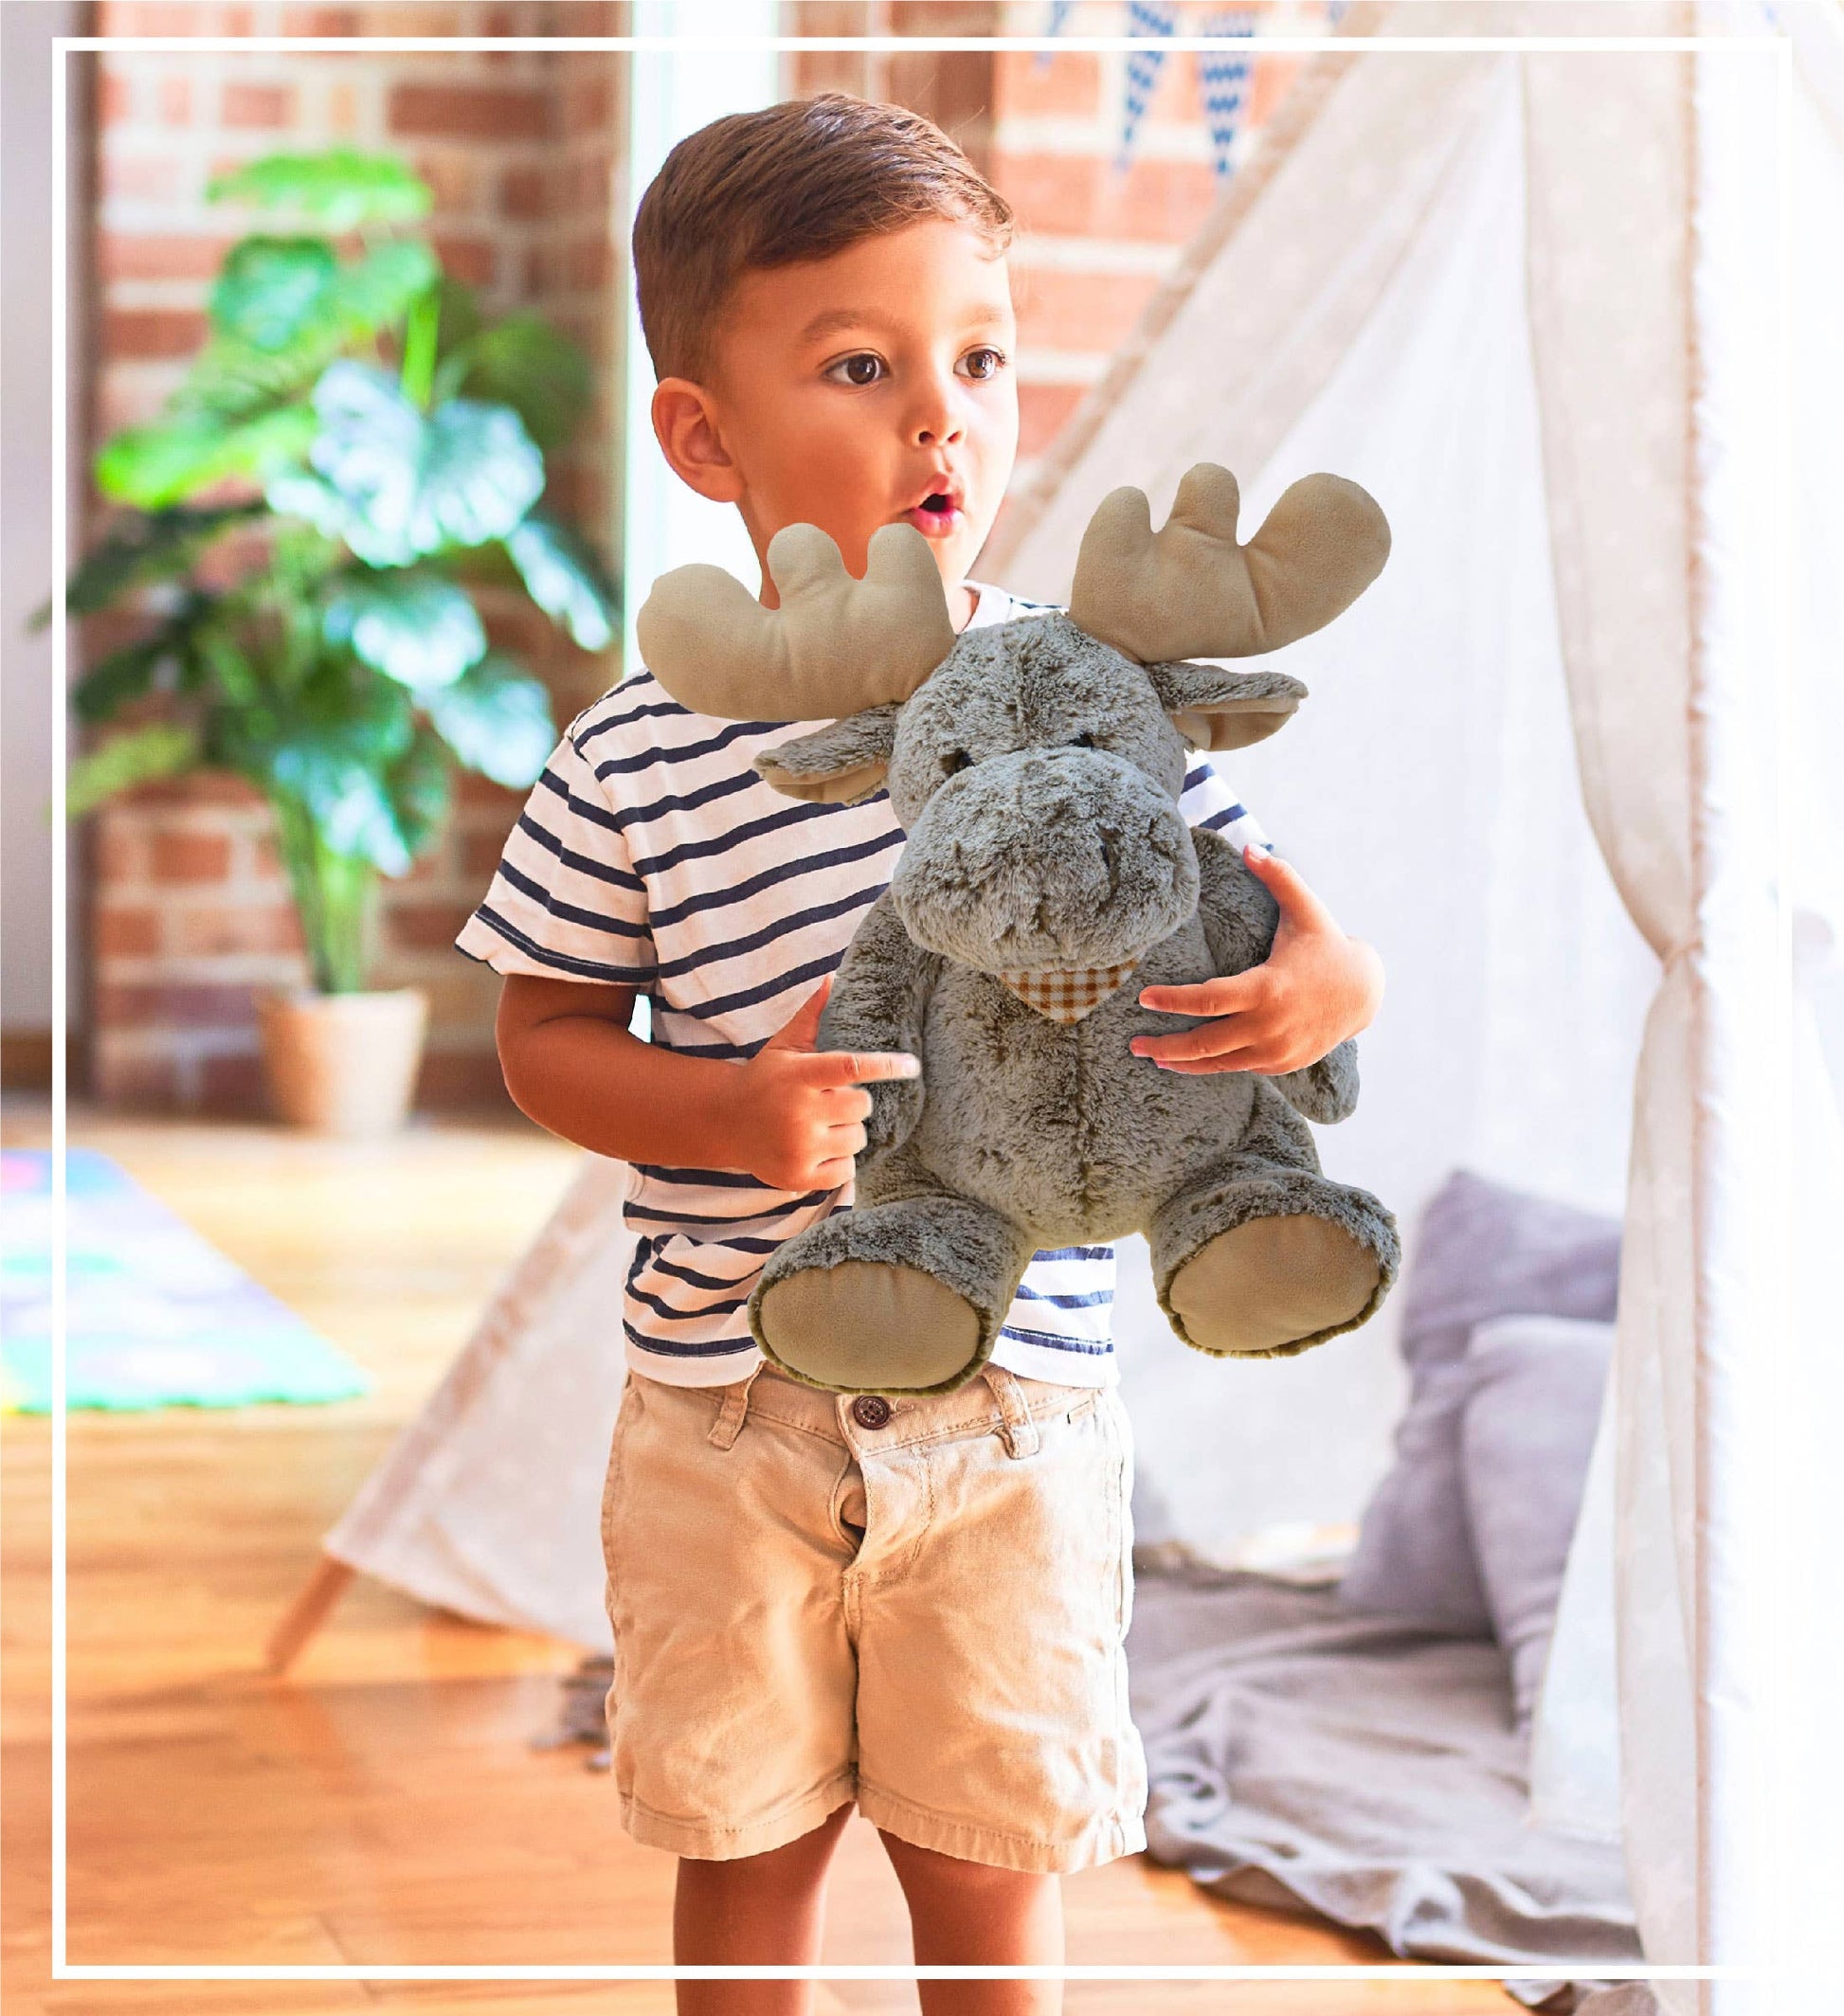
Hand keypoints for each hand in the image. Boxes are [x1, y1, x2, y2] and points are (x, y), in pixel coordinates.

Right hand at [732, 977, 920, 1189]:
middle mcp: (798, 1112)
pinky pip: (847, 1170)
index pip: (851, 1067)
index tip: (911, 1065)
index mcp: (798, 1076)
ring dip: (848, 1131)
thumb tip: (834, 978)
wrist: (725, 1122)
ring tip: (822, 1124)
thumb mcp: (783, 1046)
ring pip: (857, 1139)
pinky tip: (818, 1148)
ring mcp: (798, 1147)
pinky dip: (840, 1160)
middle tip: (831, 1101)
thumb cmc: (764, 1079)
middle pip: (861, 1106)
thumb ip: (811, 1016)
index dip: (886, 1066)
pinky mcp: (799, 1176)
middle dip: (854, 1102)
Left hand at [1129, 848, 1383, 1075]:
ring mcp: (1276, 1051)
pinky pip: (1238, 1068)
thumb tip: (1248, 845)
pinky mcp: (1282, 1065)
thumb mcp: (1307, 909)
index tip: (1144, 998)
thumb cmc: (1327, 946)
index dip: (1173, 1000)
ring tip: (1154, 1057)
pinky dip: (1212, 1065)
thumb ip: (1279, 876)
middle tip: (1135, 1044)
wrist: (1364, 993)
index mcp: (1268, 988)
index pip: (1208, 1000)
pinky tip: (1189, 1061)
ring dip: (1183, 1062)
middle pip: (1205, 1042)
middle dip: (1165, 1046)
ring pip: (1219, 1063)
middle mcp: (1270, 1026)